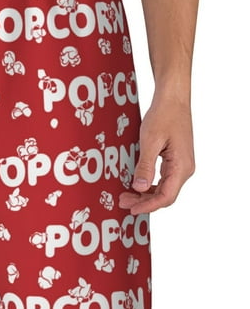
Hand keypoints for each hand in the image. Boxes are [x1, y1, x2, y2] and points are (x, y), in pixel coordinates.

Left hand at [119, 98, 194, 214]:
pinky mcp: (175, 159)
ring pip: (164, 188)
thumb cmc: (163, 116)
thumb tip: (139, 188)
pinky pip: (163, 179)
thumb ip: (145, 166)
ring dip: (146, 194)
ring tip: (126, 195)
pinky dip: (149, 184)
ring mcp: (181, 164)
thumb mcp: (150, 141)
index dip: (148, 206)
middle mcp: (185, 169)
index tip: (132, 209)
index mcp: (181, 166)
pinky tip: (136, 184)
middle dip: (144, 201)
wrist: (173, 99)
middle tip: (123, 201)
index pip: (166, 196)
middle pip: (165, 195)